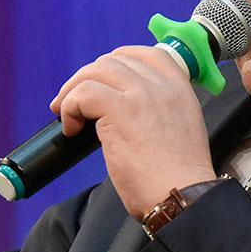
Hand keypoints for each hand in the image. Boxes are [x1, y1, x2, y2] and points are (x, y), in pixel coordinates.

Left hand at [50, 45, 216, 219]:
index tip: (102, 78)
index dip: (119, 60)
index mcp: (180, 90)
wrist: (183, 197)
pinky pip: (84, 93)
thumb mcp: (180, 132)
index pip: (148, 54)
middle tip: (73, 100)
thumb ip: (159, 113)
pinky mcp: (121, 110)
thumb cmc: (177, 179)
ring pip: (96, 72)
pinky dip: (70, 107)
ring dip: (74, 90)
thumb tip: (124, 113)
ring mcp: (142, 96)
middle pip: (114, 61)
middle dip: (88, 76)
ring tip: (67, 114)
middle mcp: (163, 87)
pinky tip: (71, 128)